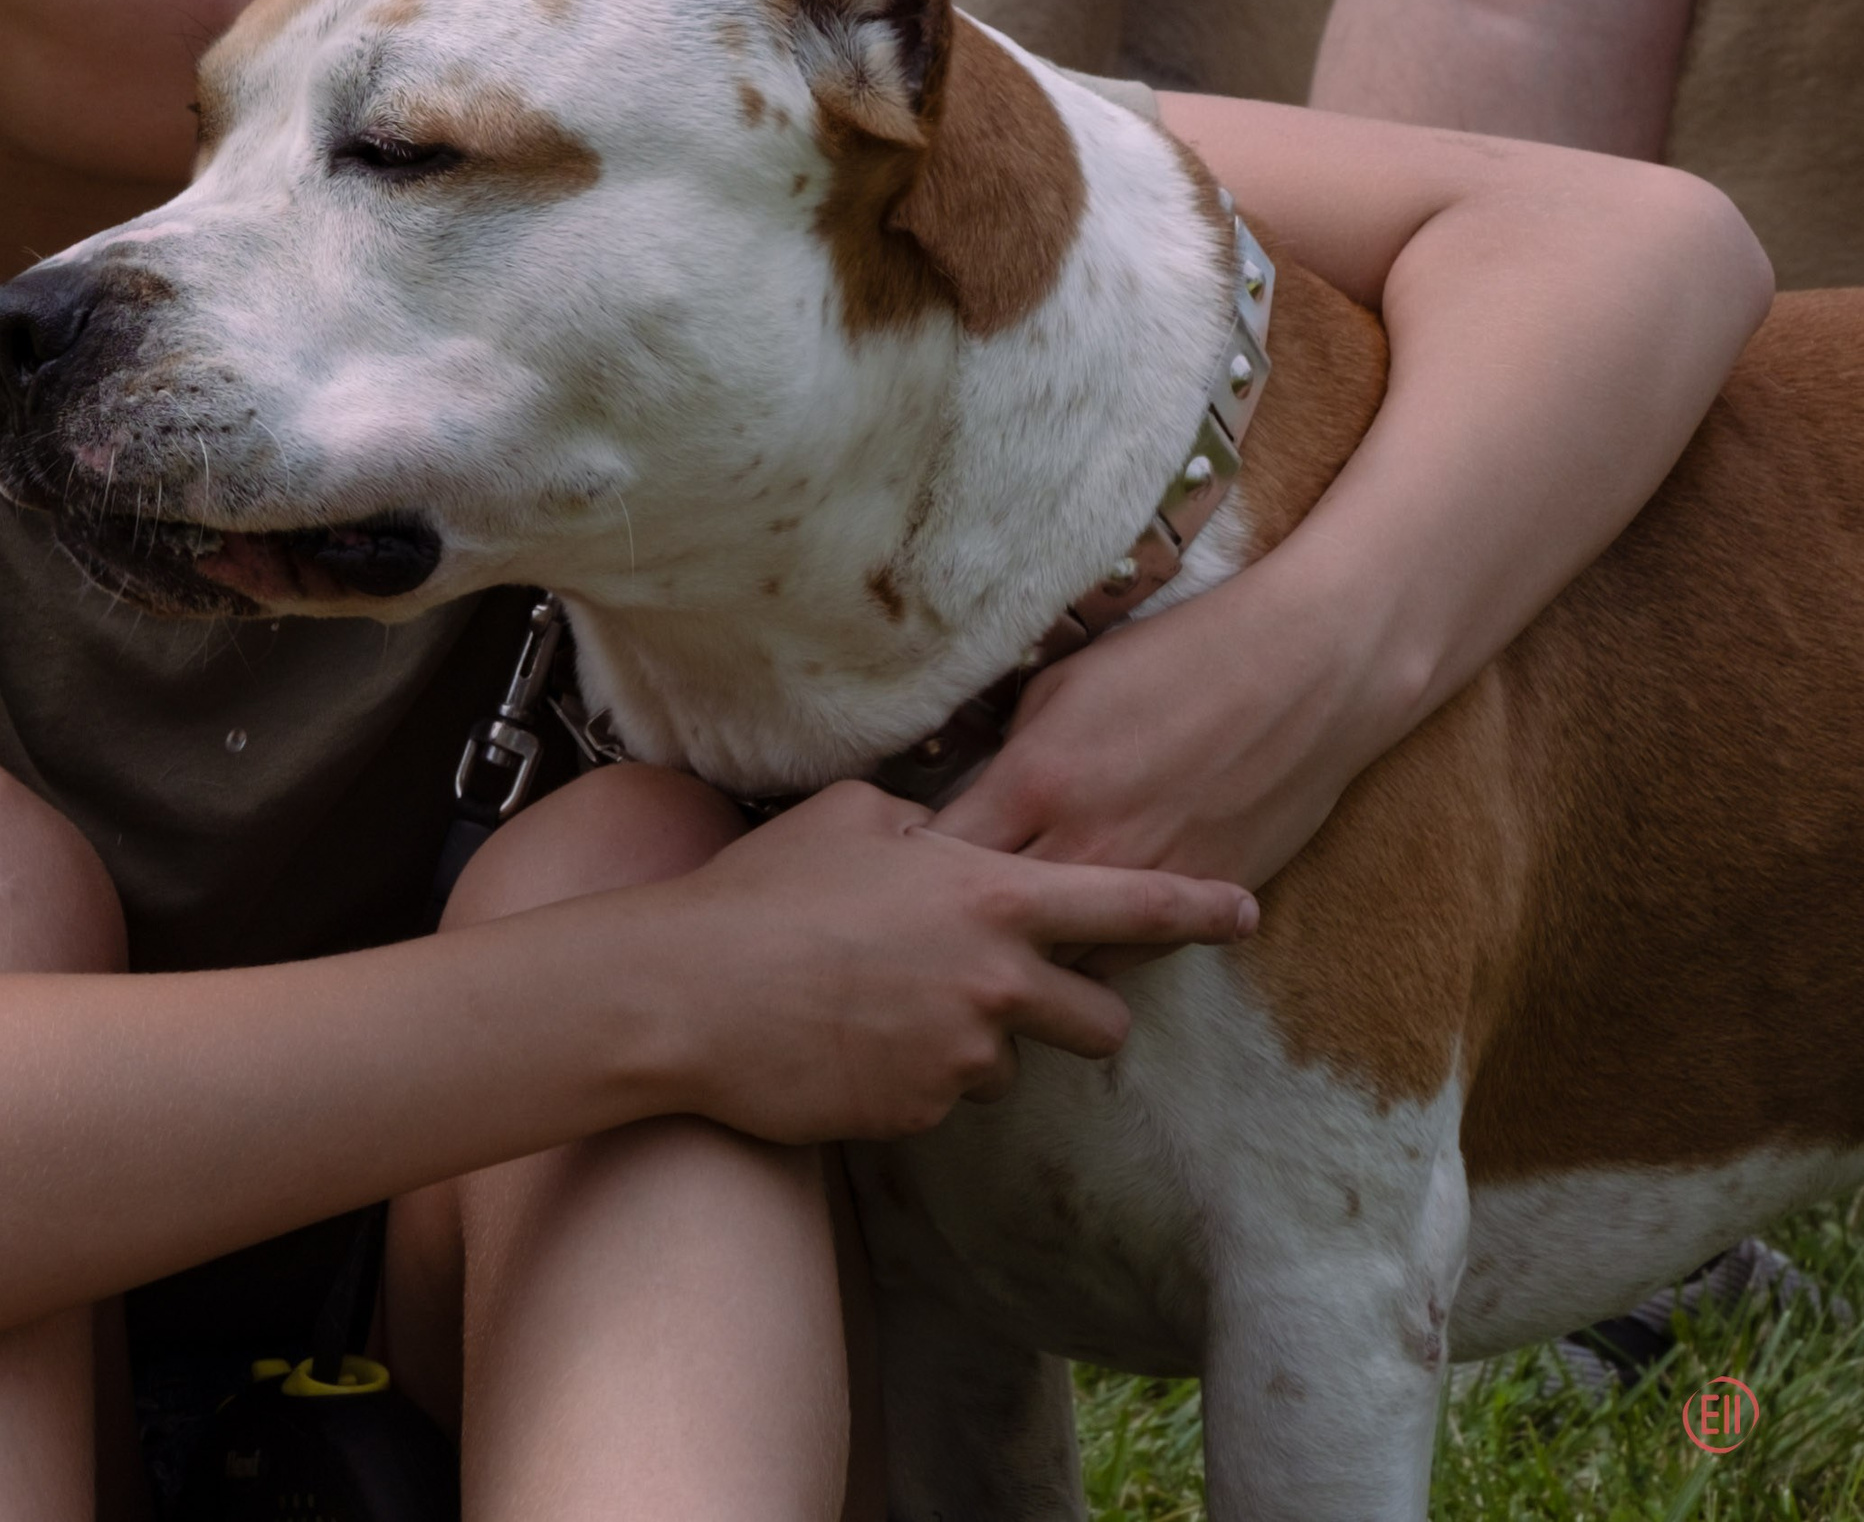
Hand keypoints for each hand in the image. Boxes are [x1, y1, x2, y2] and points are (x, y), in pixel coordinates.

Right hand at [660, 780, 1254, 1144]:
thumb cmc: (764, 890)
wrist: (688, 992)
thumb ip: (921, 825)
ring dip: (968, 1040)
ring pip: (1004, 1062)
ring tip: (876, 1003)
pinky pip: (939, 1098)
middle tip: (1014, 993)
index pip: (1128, 905)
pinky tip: (843, 1040)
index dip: (1196, 910)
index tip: (1244, 913)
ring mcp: (961, 1058)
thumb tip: (934, 833)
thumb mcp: (848, 817)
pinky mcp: (919, 1116)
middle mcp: (996, 983)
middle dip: (1077, 1012)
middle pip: (1100, 1020)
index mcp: (991, 897)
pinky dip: (908, 1075)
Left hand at [928, 568, 1390, 977]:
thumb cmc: (1177, 660)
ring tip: (1001, 944)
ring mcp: (1146, 886)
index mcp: (1036, 782)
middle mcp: (1084, 847)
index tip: (893, 873)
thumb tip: (970, 795)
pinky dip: (1096, 953)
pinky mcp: (1201, 907)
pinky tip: (1078, 936)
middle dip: (957, 929)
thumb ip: (1009, 750)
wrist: (1305, 674)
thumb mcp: (1064, 684)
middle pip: (991, 927)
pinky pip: (1128, 959)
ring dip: (1028, 953)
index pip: (940, 857)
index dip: (908, 870)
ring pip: (1059, 959)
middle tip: (934, 926)